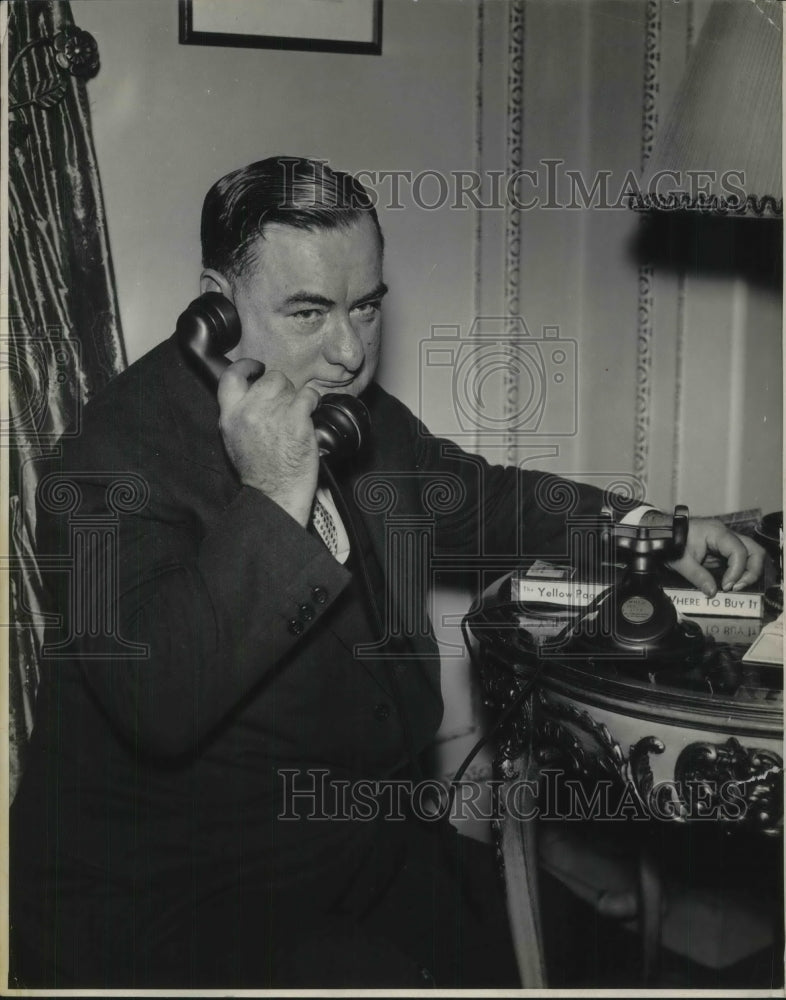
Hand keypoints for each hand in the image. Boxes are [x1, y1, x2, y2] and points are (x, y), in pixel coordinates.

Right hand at [217, 359, 319, 526]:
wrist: (275, 494)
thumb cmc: (259, 473)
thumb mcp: (234, 441)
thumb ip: (238, 415)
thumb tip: (250, 397)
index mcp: (230, 416)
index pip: (231, 377)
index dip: (246, 366)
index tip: (257, 368)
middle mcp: (249, 411)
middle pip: (268, 379)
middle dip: (280, 387)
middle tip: (286, 404)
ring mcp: (273, 414)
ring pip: (290, 386)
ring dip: (296, 397)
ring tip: (297, 416)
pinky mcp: (296, 420)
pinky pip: (308, 395)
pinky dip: (313, 401)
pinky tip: (311, 411)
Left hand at [643, 513, 765, 596]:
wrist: (662, 533)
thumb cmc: (670, 541)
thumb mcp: (681, 561)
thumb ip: (698, 576)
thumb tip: (713, 592)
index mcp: (716, 532)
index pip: (738, 551)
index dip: (737, 571)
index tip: (726, 586)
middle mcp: (725, 534)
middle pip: (754, 549)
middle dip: (751, 570)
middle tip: (737, 587)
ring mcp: (726, 540)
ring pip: (751, 553)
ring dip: (749, 571)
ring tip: (735, 586)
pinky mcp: (723, 548)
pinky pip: (740, 558)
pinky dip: (740, 571)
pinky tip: (731, 582)